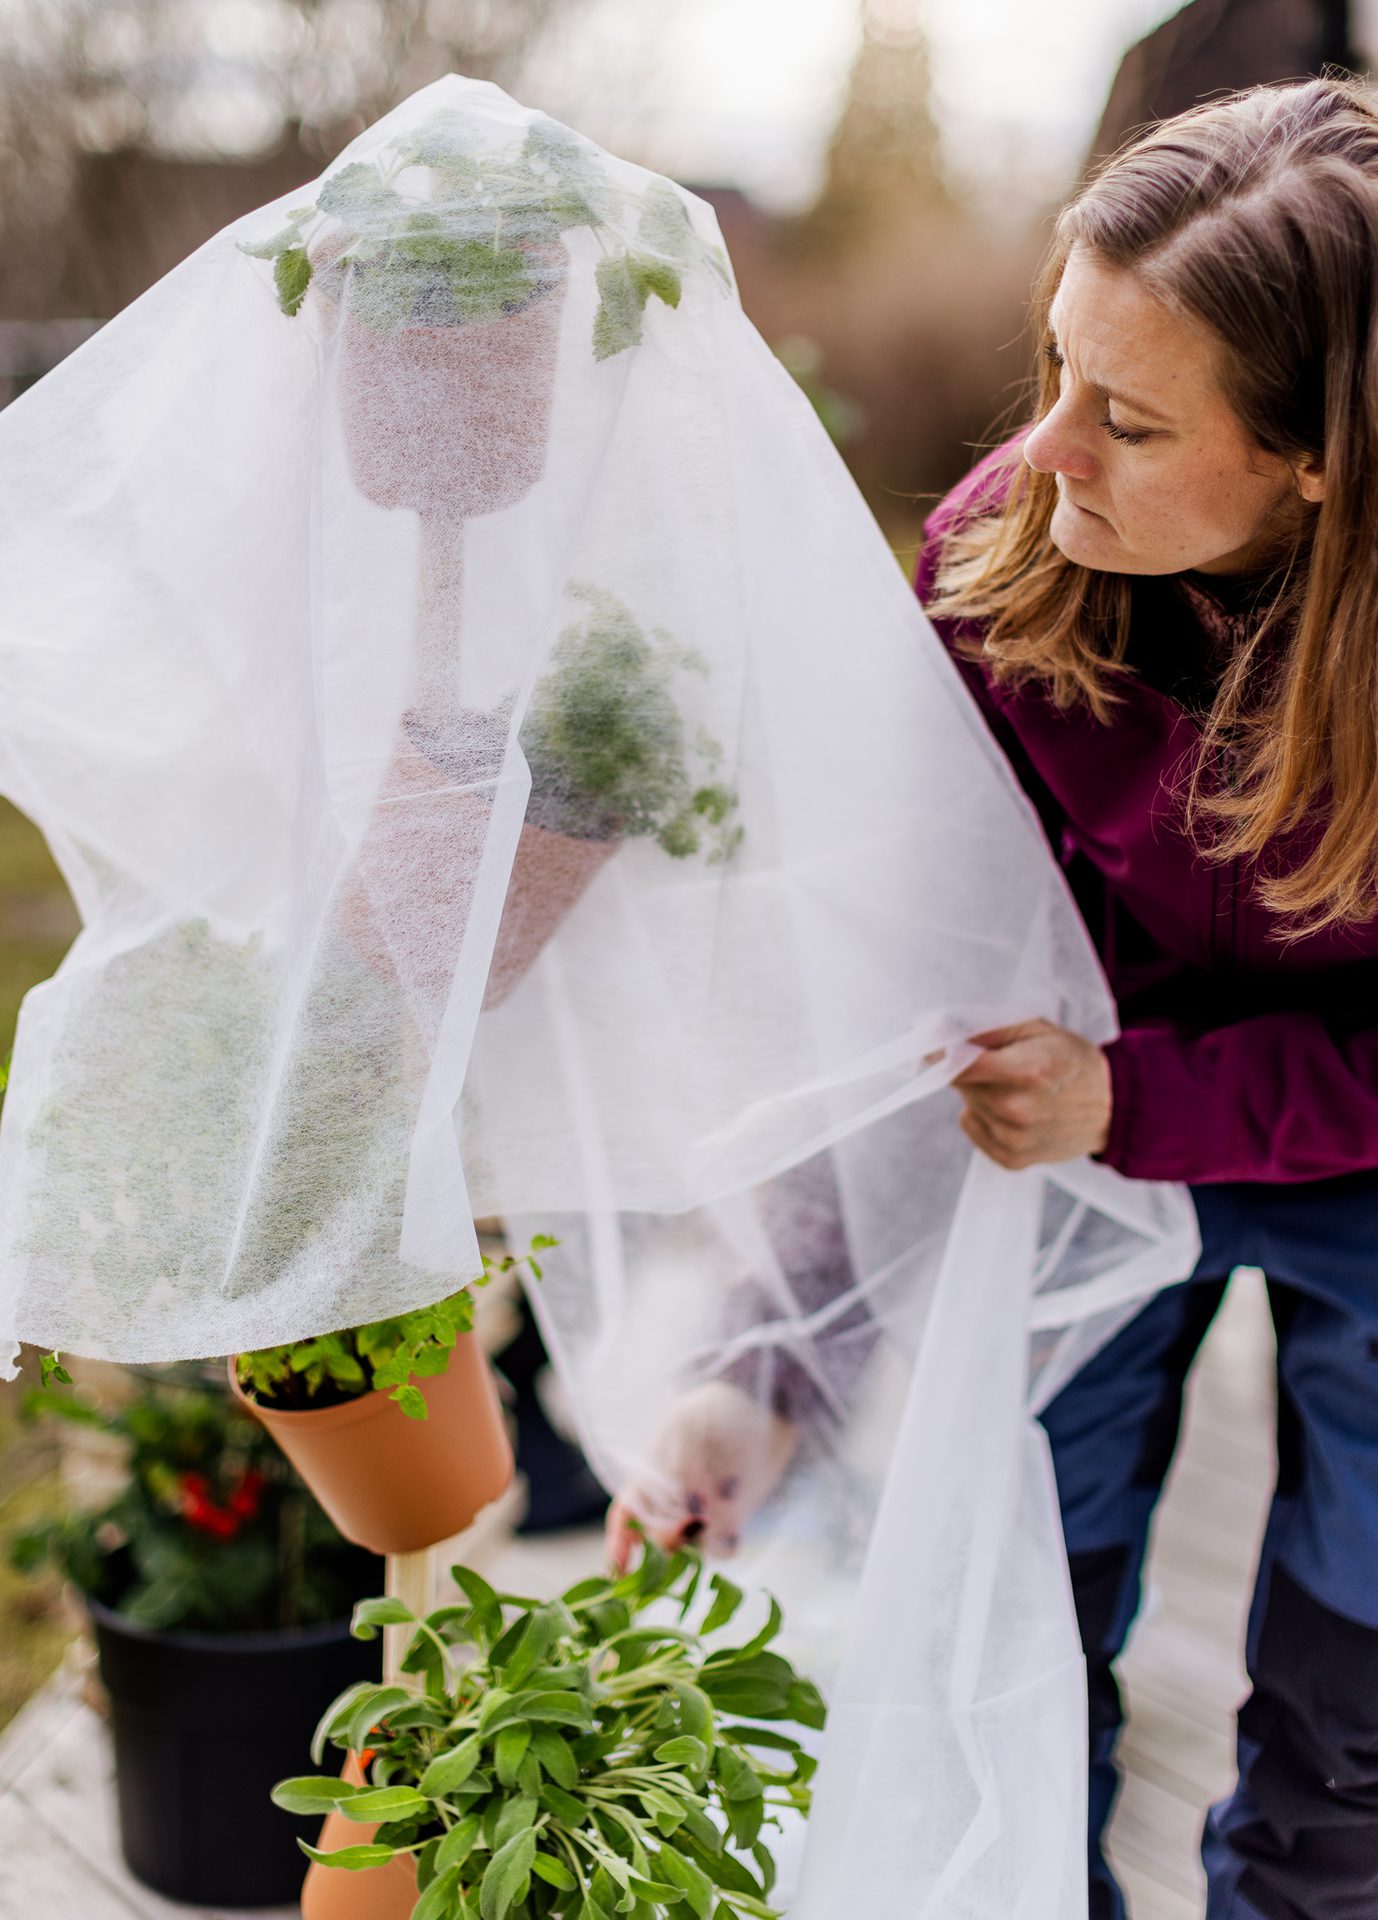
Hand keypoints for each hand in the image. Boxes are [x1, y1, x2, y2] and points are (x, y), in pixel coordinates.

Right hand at [605, 1381, 798, 1573]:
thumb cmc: (718, 1407)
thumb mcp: (688, 1424)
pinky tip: (734, 1532)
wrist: (764, 1407)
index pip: (626, 1515)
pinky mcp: (731, 1520)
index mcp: (651, 1475)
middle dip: (665, 1542)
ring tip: (715, 1521)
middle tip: (689, 1522)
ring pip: (688, 1549)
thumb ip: (678, 1465)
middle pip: (656, 1539)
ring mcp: (702, 1514)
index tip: (617, 1570)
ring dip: (695, 1546)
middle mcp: (672, 1501)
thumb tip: (681, 1505)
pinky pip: (721, 1547)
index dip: (619, 1543)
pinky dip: (725, 1545)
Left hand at [951, 1018, 1110, 1169]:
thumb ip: (986, 1028)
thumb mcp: (1036, 1029)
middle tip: (1000, 1064)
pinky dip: (983, 1118)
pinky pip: (973, 1128)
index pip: (959, 1064)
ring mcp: (1014, 1139)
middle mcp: (1018, 1109)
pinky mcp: (1012, 1159)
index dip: (939, 1052)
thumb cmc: (1071, 1060)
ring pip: (967, 1105)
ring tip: (1014, 1089)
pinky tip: (1012, 1111)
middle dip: (970, 1070)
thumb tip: (938, 1028)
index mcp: (1028, 1071)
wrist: (1111, 1107)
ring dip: (979, 1094)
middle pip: (961, 1084)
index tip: (933, 1044)